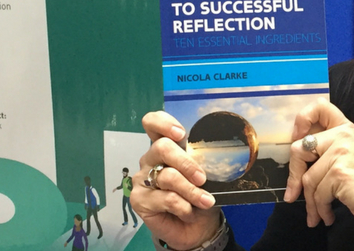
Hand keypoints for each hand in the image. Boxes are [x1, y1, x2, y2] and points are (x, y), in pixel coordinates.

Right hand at [131, 111, 222, 249]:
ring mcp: (142, 179)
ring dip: (192, 191)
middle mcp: (150, 160)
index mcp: (165, 148)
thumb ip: (203, 164)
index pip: (152, 123)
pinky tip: (188, 212)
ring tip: (206, 201)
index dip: (163, 123)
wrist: (196, 229)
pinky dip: (183, 206)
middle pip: (162, 148)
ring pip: (167, 176)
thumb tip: (215, 159)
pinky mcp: (138, 200)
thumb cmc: (199, 197)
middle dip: (187, 163)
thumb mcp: (206, 178)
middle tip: (203, 179)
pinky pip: (166, 198)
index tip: (181, 134)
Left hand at [284, 99, 353, 226]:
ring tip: (317, 214)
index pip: (320, 107)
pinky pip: (317, 193)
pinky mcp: (338, 172)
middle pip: (300, 149)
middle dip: (294, 176)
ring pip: (308, 178)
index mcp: (346, 129)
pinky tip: (327, 215)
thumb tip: (297, 163)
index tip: (296, 139)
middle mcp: (343, 135)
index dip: (302, 120)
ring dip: (310, 202)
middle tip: (293, 194)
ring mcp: (341, 152)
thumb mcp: (352, 156)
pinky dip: (320, 209)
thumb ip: (330, 150)